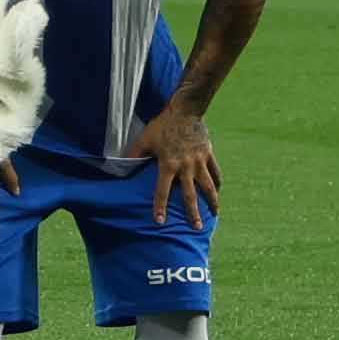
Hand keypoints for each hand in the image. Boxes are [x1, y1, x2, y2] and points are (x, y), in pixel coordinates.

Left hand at [129, 102, 223, 225]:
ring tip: (215, 213)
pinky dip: (218, 182)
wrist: (185, 111)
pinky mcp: (208, 155)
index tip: (160, 222)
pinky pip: (216, 172)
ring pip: (209, 186)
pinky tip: (218, 191)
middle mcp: (186, 167)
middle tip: (197, 228)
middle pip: (190, 195)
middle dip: (193, 213)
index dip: (160, 207)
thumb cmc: (161, 126)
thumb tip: (120, 166)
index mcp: (168, 165)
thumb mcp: (144, 140)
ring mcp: (200, 162)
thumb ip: (134, 155)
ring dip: (212, 201)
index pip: (162, 191)